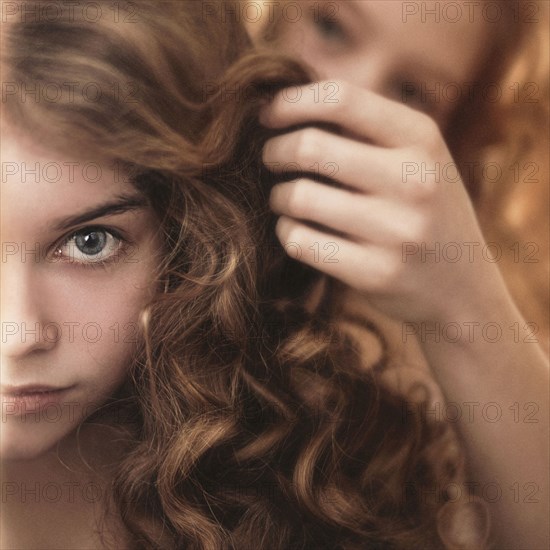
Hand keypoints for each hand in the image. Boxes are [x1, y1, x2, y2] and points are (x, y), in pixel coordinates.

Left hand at [261, 81, 505, 322]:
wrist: (463, 284)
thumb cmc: (423, 208)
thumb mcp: (416, 157)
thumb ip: (364, 128)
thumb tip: (286, 101)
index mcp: (422, 138)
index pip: (341, 98)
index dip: (291, 101)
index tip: (267, 114)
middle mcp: (415, 181)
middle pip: (310, 147)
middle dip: (275, 151)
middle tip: (271, 159)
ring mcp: (398, 231)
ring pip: (299, 197)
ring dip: (279, 196)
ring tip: (284, 198)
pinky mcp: (376, 273)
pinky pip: (301, 242)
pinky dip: (286, 232)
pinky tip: (293, 229)